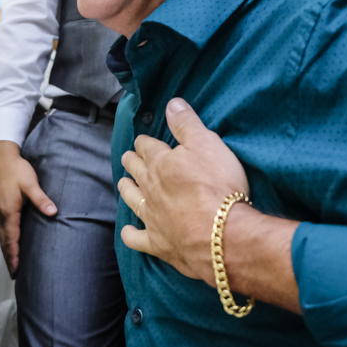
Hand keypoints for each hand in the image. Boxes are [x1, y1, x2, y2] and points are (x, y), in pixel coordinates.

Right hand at [0, 140, 55, 277]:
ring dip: (7, 250)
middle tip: (15, 274)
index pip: (11, 240)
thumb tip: (53, 212)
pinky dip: (6, 239)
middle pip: (4, 242)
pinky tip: (11, 241)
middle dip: (10, 258)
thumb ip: (41, 199)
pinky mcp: (1, 206)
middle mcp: (2, 214)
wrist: (2, 157)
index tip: (16, 270)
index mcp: (9, 212)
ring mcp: (0, 210)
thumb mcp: (31, 184)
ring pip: (3, 236)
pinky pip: (3, 228)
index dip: (14, 256)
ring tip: (13, 263)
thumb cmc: (16, 170)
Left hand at [118, 98, 248, 285]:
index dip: (145, 142)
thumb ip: (187, 123)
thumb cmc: (218, 185)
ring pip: (131, 199)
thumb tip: (172, 103)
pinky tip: (128, 230)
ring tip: (124, 183)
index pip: (147, 146)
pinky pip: (135, 238)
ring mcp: (151, 217)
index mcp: (160, 162)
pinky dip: (130, 233)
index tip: (144, 140)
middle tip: (129, 157)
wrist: (222, 234)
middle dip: (131, 161)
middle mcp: (150, 188)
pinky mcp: (157, 243)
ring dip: (127, 189)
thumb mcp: (207, 143)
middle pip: (135, 170)